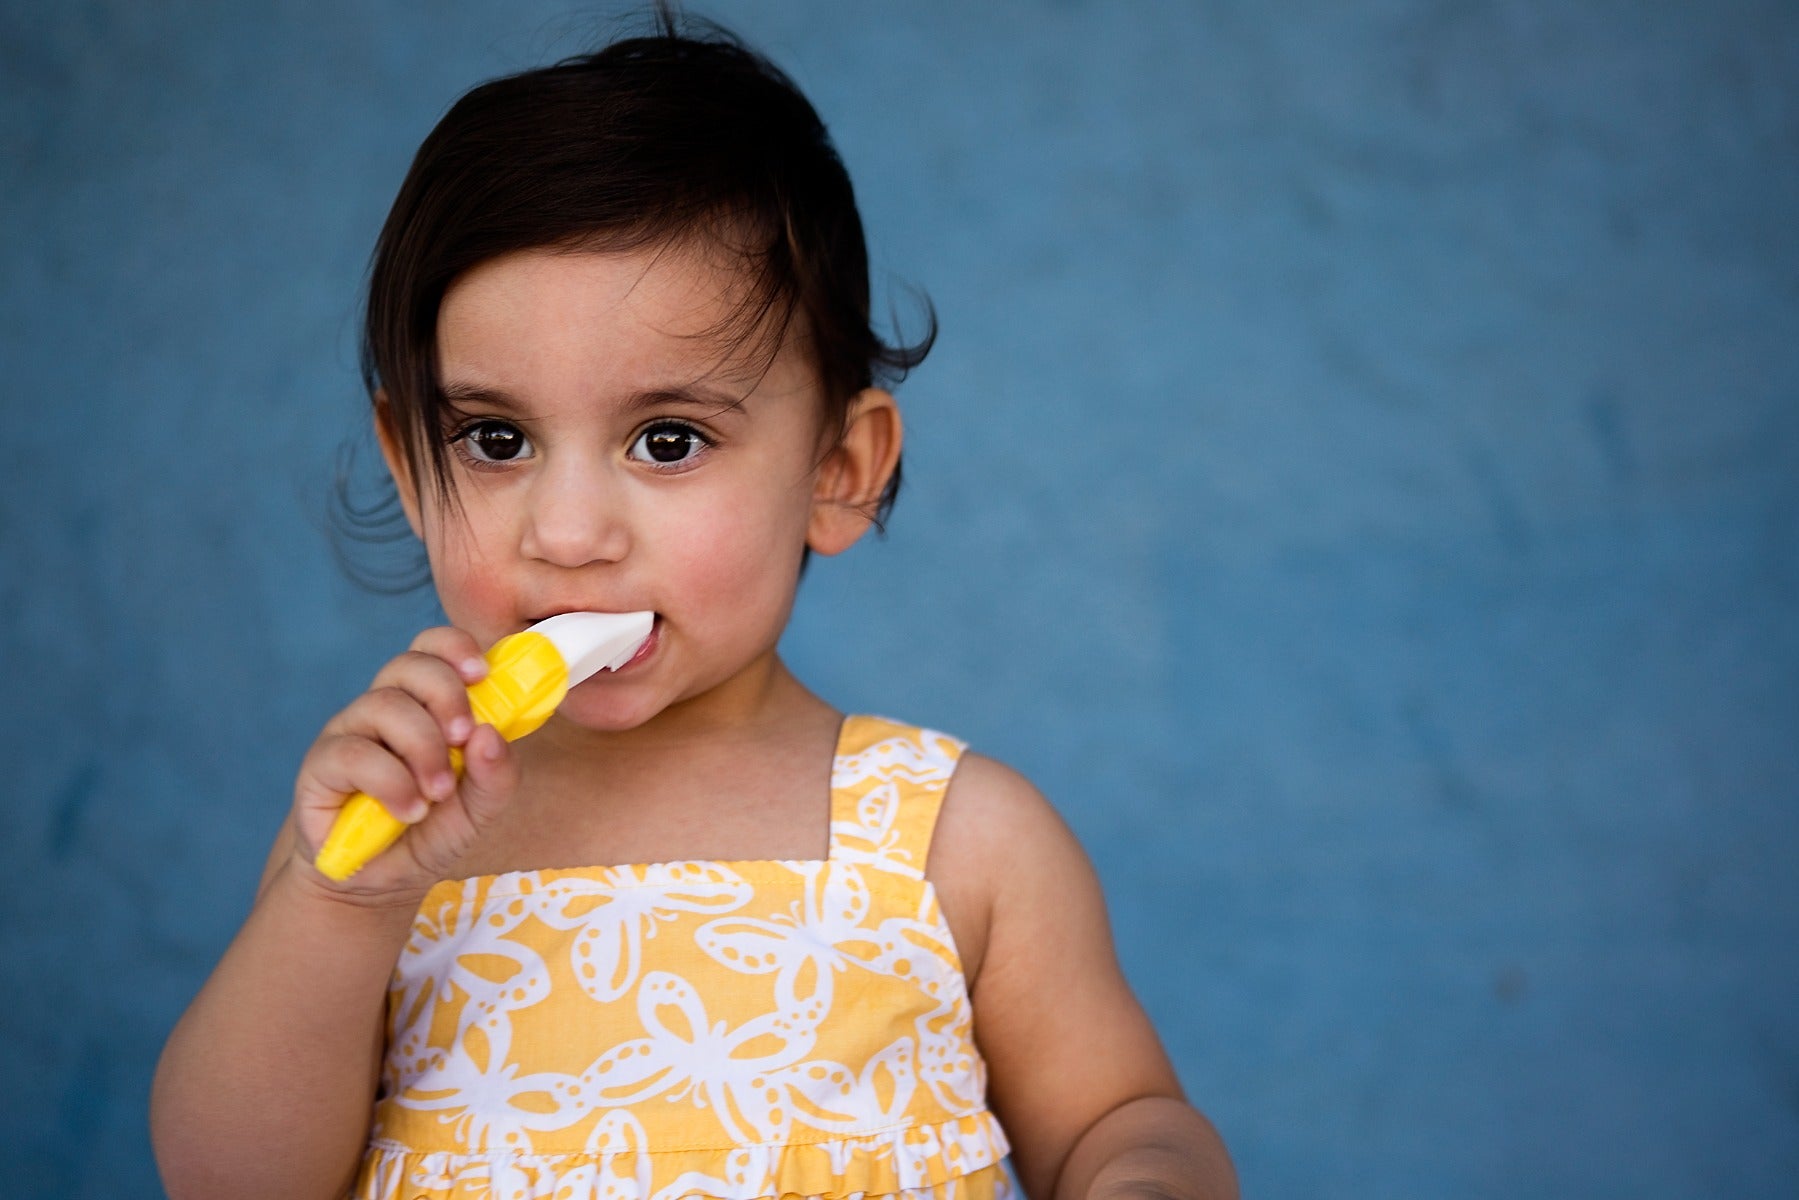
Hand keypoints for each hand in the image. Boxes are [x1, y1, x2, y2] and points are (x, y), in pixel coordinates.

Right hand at [291, 626, 519, 900]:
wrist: (377, 881)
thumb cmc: (429, 830)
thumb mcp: (479, 809)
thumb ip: (497, 774)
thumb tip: (491, 734)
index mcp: (425, 703)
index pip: (432, 647)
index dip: (455, 648)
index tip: (482, 674)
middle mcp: (385, 707)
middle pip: (409, 665)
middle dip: (446, 695)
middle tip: (464, 738)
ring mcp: (351, 732)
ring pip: (383, 705)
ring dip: (423, 748)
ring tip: (437, 794)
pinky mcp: (321, 764)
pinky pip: (354, 753)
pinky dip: (392, 782)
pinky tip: (409, 811)